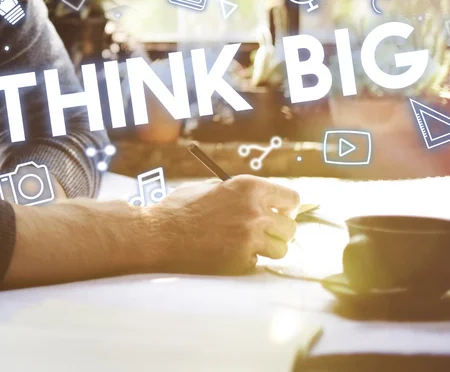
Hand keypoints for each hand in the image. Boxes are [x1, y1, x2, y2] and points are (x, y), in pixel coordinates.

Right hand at [149, 175, 299, 273]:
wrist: (158, 234)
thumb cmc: (181, 207)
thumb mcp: (214, 186)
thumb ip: (241, 192)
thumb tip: (265, 198)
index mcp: (249, 187)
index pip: (292, 198)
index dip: (288, 207)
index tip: (281, 212)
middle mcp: (254, 211)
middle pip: (291, 227)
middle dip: (280, 230)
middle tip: (265, 232)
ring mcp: (249, 238)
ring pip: (282, 249)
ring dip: (270, 248)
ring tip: (250, 245)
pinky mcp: (240, 261)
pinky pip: (258, 263)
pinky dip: (248, 260)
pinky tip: (229, 253)